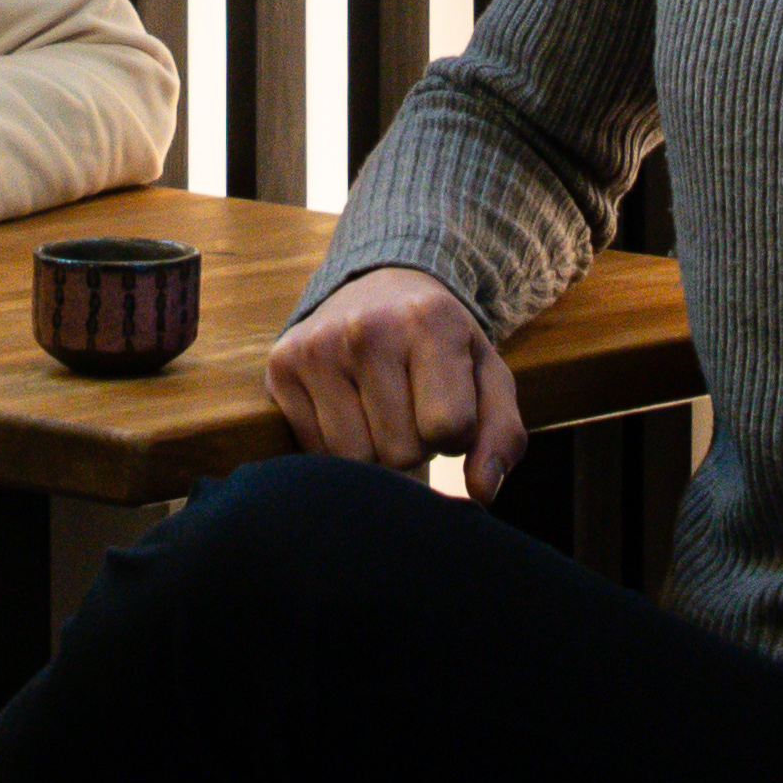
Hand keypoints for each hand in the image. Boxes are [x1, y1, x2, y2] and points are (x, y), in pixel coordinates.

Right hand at [264, 265, 526, 505]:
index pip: (447, 428)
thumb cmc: (441, 345)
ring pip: (355, 459)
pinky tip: (347, 411)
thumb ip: (501, 434)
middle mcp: (367, 328)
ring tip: (379, 411)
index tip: (449, 408)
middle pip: (400, 451)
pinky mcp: (281, 366)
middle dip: (413, 444)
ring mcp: (318, 346)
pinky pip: (315, 452)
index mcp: (430, 321)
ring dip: (374, 451)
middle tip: (409, 407)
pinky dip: (337, 446)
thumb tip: (483, 492)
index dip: (455, 435)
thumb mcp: (487, 376)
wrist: (378, 290)